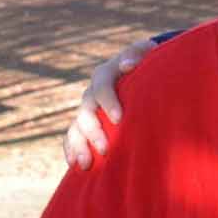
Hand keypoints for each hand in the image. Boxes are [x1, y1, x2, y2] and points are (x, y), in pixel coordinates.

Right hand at [62, 38, 155, 169]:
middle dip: (94, 131)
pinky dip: (71, 149)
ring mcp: (87, 109)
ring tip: (86, 164)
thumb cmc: (146, 62)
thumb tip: (127, 65)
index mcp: (105, 75)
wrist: (138, 72)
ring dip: (79, 145)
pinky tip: (74, 164)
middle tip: (106, 149)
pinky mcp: (85, 123)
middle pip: (86, 112)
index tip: (119, 120)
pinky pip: (72, 136)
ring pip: (76, 127)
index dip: (108, 103)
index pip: (102, 88)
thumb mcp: (144, 53)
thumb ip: (137, 54)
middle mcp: (92, 92)